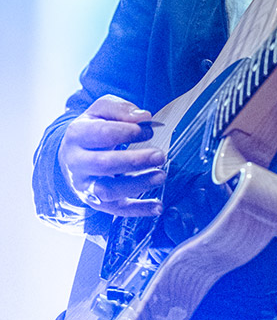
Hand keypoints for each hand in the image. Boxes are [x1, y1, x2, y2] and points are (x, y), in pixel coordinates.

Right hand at [58, 94, 165, 216]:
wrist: (71, 154)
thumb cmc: (93, 127)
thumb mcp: (101, 110)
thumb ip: (120, 109)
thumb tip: (143, 117)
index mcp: (77, 135)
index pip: (102, 134)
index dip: (128, 132)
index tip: (149, 130)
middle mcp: (77, 163)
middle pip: (104, 165)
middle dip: (134, 161)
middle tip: (160, 155)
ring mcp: (84, 186)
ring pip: (107, 191)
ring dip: (136, 185)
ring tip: (161, 176)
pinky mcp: (96, 202)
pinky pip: (116, 210)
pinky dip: (138, 210)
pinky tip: (157, 206)